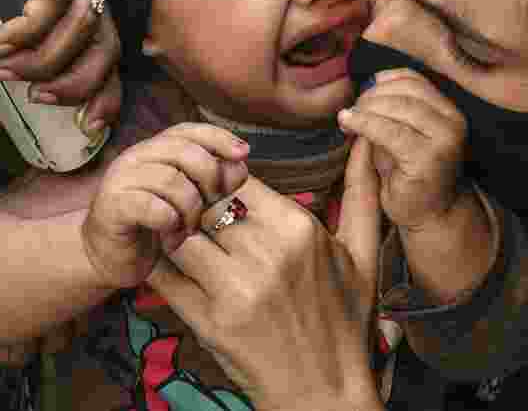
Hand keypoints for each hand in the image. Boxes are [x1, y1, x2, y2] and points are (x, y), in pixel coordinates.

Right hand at [0, 0, 121, 133]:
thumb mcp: (1, 14)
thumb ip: (25, 46)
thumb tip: (34, 98)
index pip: (110, 49)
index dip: (106, 91)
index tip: (88, 125)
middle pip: (106, 42)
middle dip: (74, 81)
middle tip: (33, 96)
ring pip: (83, 20)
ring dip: (44, 56)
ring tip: (5, 68)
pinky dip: (30, 26)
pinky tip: (5, 39)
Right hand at [82, 124, 250, 288]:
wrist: (107, 257)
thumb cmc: (152, 226)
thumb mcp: (189, 201)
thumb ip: (212, 181)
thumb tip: (240, 166)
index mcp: (154, 150)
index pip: (188, 130)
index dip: (218, 137)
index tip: (244, 153)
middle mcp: (135, 157)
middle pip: (184, 151)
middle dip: (208, 178)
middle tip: (209, 205)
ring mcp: (121, 179)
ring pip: (172, 181)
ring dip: (190, 209)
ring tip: (188, 228)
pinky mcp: (112, 206)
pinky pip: (153, 207)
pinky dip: (171, 223)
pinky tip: (171, 237)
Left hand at [146, 168, 383, 410]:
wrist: (325, 394)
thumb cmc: (345, 320)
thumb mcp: (363, 254)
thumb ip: (363, 193)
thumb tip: (367, 142)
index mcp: (299, 229)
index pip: (234, 178)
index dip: (219, 184)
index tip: (220, 199)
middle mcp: (266, 254)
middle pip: (203, 204)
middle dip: (193, 208)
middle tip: (194, 219)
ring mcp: (236, 289)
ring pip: (179, 235)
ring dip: (174, 236)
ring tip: (184, 245)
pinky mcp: (209, 322)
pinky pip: (165, 277)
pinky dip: (159, 267)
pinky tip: (170, 269)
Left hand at [338, 68, 466, 232]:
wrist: (429, 214)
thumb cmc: (409, 173)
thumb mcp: (402, 132)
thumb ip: (392, 107)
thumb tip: (369, 84)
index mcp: (449, 110)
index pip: (413, 79)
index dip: (382, 81)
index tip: (361, 92)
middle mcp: (453, 121)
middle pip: (406, 90)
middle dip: (371, 96)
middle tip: (351, 109)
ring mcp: (445, 140)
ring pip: (398, 107)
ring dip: (366, 109)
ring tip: (347, 118)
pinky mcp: (428, 158)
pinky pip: (390, 132)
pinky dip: (364, 124)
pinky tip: (348, 124)